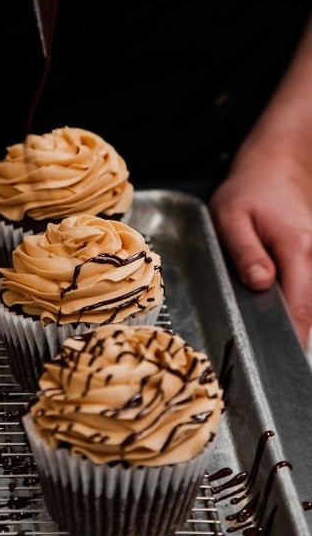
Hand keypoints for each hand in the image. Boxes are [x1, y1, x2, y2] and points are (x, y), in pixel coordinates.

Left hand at [209, 151, 311, 352]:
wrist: (274, 169)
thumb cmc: (248, 192)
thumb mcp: (230, 217)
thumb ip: (245, 252)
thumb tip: (260, 283)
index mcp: (297, 248)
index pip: (300, 308)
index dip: (289, 340)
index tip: (276, 366)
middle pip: (309, 311)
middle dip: (289, 335)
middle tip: (267, 358)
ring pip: (310, 303)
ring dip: (292, 319)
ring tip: (269, 334)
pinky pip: (308, 291)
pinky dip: (294, 303)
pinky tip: (277, 307)